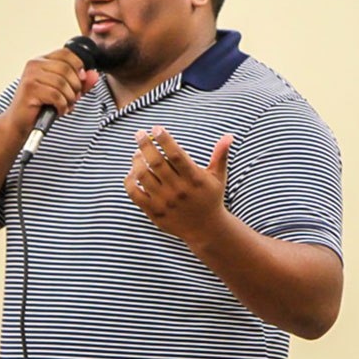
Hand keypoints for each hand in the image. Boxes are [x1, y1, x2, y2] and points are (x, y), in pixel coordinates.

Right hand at [4, 48, 99, 136]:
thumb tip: (94, 75)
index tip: (82, 78)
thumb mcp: (64, 92)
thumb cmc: (40, 106)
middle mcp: (34, 64)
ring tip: (66, 106)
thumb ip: (80, 83)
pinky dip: (62, 105)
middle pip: (66, 68)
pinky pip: (56, 95)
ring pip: (62, 83)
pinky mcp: (30, 89)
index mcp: (41, 60)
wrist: (19, 122)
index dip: (78, 65)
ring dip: (69, 98)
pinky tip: (59, 110)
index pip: (66, 53)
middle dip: (75, 86)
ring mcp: (31, 76)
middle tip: (74, 98)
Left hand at [124, 126, 233, 244]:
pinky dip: (129, 181)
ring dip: (136, 161)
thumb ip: (220, 155)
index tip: (156, 128)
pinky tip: (132, 172)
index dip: (165, 139)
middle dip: (145, 145)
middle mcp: (179, 190)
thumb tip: (229, 135)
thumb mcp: (218, 177)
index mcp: (195, 179)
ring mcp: (165, 202)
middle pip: (157, 163)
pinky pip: (135, 194)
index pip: (176, 155)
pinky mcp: (154, 212)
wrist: (206, 230)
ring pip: (143, 176)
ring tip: (137, 153)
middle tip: (139, 133)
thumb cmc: (211, 197)